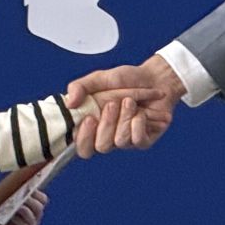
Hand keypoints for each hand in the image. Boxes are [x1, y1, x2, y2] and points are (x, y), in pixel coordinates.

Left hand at [0, 188, 47, 224]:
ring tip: (16, 206)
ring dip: (24, 210)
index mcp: (33, 206)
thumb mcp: (4, 196)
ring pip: (32, 218)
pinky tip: (10, 216)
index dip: (36, 192)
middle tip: (20, 197)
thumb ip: (11, 190)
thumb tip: (15, 181)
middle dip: (30, 201)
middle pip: (39, 208)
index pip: (42, 199)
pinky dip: (18, 220)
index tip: (26, 187)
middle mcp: (34, 218)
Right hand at [67, 55, 183, 157]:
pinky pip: (138, 140)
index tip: (89, 119)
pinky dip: (139, 122)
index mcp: (92, 125)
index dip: (83, 139)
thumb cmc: (126, 79)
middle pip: (101, 147)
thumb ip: (80, 87)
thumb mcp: (99, 78)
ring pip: (120, 141)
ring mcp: (126, 140)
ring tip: (130, 101)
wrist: (155, 78)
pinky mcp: (144, 140)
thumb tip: (68, 104)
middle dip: (107, 124)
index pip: (81, 146)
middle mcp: (107, 136)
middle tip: (113, 104)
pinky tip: (142, 112)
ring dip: (125, 117)